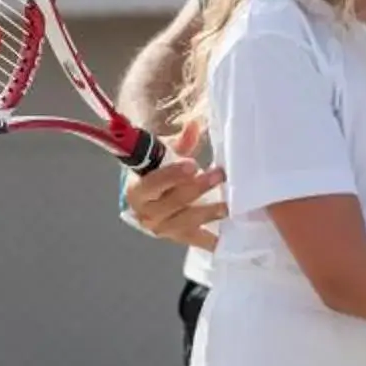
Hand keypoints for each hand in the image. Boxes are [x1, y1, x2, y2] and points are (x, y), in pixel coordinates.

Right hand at [123, 119, 225, 252]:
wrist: (149, 201)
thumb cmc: (157, 175)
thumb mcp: (165, 157)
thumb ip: (180, 143)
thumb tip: (194, 125)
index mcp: (138, 191)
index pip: (152, 184)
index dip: (172, 175)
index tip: (193, 165)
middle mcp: (146, 213)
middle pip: (172, 202)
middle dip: (197, 189)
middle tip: (218, 175)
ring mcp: (161, 229)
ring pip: (185, 222)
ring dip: (207, 213)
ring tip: (226, 205)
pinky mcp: (177, 238)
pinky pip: (195, 240)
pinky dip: (211, 240)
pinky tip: (226, 237)